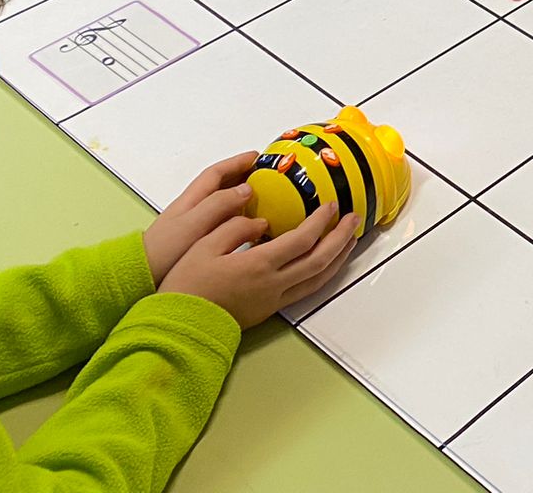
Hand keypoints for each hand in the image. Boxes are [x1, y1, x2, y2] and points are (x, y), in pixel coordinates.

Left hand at [143, 152, 258, 283]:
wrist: (140, 277)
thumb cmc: (162, 252)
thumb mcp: (193, 224)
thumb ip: (219, 204)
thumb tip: (246, 189)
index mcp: (191, 200)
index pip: (216, 173)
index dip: (238, 162)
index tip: (258, 157)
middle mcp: (192, 209)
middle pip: (221, 185)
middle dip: (243, 176)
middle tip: (265, 176)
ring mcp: (193, 225)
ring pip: (222, 203)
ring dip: (242, 198)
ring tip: (262, 200)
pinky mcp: (195, 242)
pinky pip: (222, 222)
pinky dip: (237, 218)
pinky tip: (246, 227)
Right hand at [160, 203, 359, 328]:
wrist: (178, 326)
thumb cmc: (187, 286)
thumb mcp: (204, 246)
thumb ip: (235, 227)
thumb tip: (261, 222)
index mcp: (258, 265)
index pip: (302, 239)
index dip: (321, 221)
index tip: (331, 205)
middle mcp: (273, 285)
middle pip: (320, 260)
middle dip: (341, 238)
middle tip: (354, 219)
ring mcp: (273, 299)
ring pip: (318, 280)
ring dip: (337, 259)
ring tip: (348, 241)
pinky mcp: (269, 309)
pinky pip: (307, 290)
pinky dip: (323, 274)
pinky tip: (324, 265)